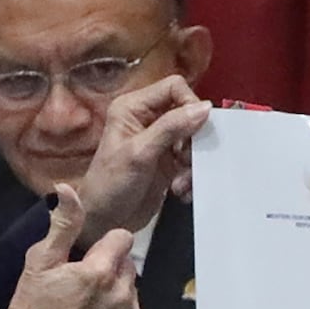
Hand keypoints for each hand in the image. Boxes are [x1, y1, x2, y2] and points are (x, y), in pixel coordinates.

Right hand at [0, 189, 141, 308]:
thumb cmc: (31, 306)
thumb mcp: (40, 261)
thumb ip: (63, 224)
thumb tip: (67, 188)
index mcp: (101, 271)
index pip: (122, 238)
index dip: (103, 246)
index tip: (83, 259)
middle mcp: (122, 295)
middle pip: (128, 264)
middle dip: (109, 268)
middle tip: (80, 284)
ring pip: (131, 289)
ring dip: (115, 292)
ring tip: (86, 306)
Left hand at [75, 76, 211, 236]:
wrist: (104, 221)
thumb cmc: (111, 184)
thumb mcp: (141, 153)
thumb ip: (172, 127)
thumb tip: (206, 107)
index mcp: (134, 107)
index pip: (174, 87)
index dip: (190, 103)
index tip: (197, 129)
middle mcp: (147, 118)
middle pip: (188, 113)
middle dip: (193, 139)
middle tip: (188, 160)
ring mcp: (159, 141)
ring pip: (193, 138)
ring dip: (193, 162)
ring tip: (181, 183)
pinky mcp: (168, 162)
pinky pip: (191, 159)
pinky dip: (191, 175)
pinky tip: (181, 191)